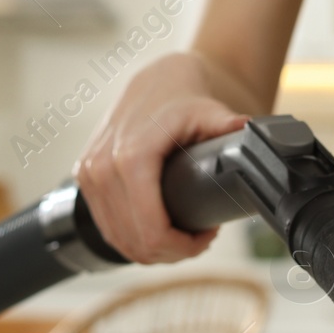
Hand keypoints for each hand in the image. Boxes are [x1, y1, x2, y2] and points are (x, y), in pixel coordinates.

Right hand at [75, 53, 249, 264]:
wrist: (154, 82)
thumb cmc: (181, 98)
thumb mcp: (209, 112)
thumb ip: (229, 126)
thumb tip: (250, 134)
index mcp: (130, 159)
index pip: (152, 232)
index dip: (184, 247)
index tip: (206, 236)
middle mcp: (100, 168)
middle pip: (136, 242)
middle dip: (172, 250)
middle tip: (199, 238)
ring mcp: (87, 175)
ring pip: (119, 240)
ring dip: (152, 248)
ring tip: (182, 234)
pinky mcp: (83, 179)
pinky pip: (107, 227)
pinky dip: (132, 238)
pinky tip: (157, 229)